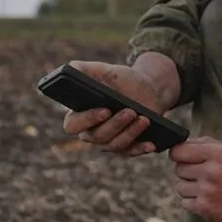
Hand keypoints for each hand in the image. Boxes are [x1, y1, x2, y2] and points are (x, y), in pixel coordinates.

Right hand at [60, 55, 180, 155]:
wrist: (147, 89)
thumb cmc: (122, 80)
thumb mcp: (105, 71)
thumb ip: (84, 69)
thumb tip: (70, 68)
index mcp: (80, 114)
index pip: (73, 125)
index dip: (87, 119)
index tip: (104, 110)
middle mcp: (91, 132)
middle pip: (98, 136)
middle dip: (116, 124)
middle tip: (130, 111)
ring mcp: (108, 142)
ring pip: (115, 145)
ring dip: (131, 132)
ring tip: (144, 119)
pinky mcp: (126, 147)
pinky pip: (130, 152)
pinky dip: (141, 148)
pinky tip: (151, 144)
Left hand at [171, 138, 221, 221]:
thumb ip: (207, 146)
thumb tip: (182, 144)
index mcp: (219, 153)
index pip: (179, 150)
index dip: (180, 155)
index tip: (184, 159)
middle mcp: (211, 170)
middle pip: (178, 169)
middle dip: (188, 173)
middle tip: (205, 178)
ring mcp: (206, 190)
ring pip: (180, 187)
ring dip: (191, 190)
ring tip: (210, 191)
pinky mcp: (205, 208)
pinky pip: (185, 203)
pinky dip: (194, 204)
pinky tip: (211, 202)